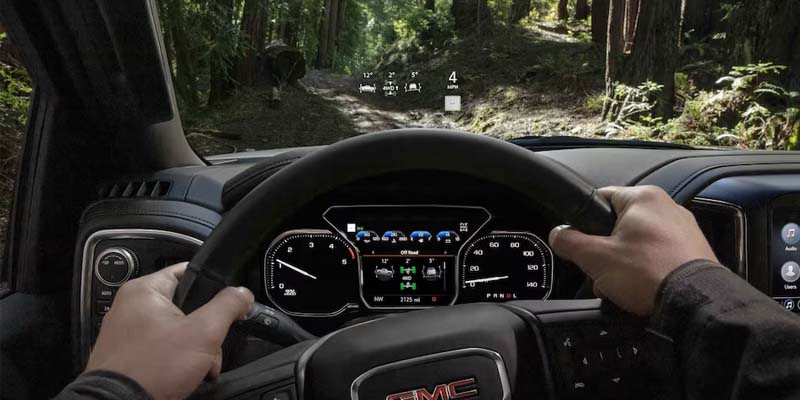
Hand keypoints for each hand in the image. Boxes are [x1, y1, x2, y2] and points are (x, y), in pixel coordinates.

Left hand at [86, 263, 253, 399]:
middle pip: (184, 306)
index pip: (187, 271)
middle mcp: (129, 307)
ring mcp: (125, 332)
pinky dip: (174, 360)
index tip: (226, 302)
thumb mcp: (204, 332)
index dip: (212, 286)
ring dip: (193, 348)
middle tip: (209, 348)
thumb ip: (228, 306)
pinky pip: (159, 348)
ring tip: (197, 367)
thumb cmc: (151, 369)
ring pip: (174, 330)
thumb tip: (242, 293)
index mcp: (144, 290)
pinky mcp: (125, 355)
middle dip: (204, 330)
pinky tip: (182, 374)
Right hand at [549, 186, 718, 315]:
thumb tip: (558, 234)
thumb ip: (570, 242)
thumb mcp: (596, 258)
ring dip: (624, 262)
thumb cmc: (646, 272)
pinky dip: (646, 269)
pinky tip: (641, 288)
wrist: (695, 304)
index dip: (584, 221)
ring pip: (639, 241)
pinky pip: (659, 254)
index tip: (579, 243)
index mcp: (643, 197)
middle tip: (600, 272)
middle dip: (605, 250)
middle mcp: (667, 205)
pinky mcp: (694, 250)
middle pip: (620, 223)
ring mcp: (684, 228)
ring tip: (620, 286)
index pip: (601, 198)